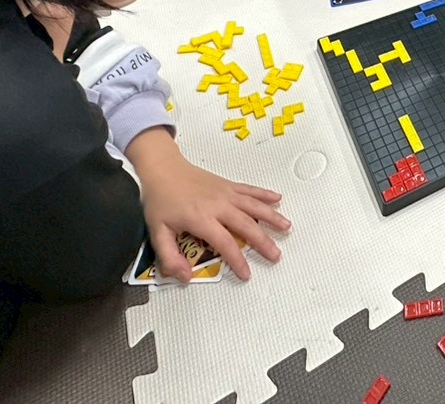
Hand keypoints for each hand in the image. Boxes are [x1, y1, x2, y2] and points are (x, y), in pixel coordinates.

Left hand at [126, 129, 289, 281]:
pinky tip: (277, 199)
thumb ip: (169, 257)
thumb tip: (184, 276)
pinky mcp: (227, 185)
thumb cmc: (160, 199)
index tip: (246, 274)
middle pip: (247, 225)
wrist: (163, 169)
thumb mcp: (157, 232)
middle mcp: (218, 205)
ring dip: (271, 217)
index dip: (237, 260)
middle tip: (276, 255)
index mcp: (201, 218)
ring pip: (254, 206)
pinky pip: (250, 190)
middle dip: (263, 242)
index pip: (225, 243)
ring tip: (287, 227)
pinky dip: (264, 195)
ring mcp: (225, 193)